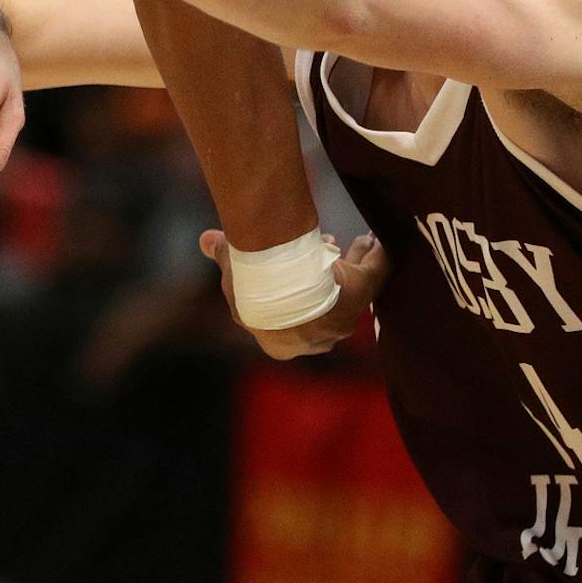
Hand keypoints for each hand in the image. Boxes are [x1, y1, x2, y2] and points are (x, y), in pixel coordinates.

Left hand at [202, 229, 389, 358]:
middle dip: (322, 279)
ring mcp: (341, 320)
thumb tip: (205, 239)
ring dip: (351, 264)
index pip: (290, 319)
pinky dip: (375, 256)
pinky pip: (372, 272)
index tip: (293, 266)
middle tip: (325, 251)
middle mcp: (314, 338)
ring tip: (349, 241)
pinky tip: (376, 241)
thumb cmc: (248, 278)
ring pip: (349, 290)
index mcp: (280, 343)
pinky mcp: (361, 292)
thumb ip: (221, 250)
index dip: (292, 290)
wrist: (277, 282)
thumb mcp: (229, 262)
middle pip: (323, 305)